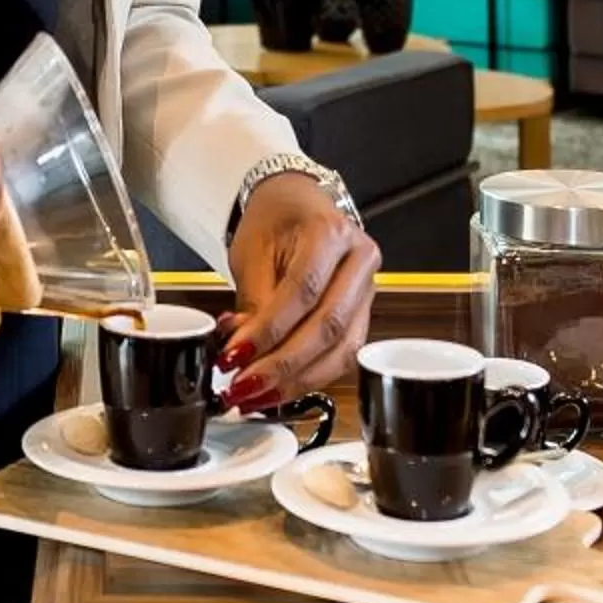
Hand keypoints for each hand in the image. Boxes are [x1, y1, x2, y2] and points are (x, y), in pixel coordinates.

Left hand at [218, 175, 378, 410]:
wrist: (296, 207)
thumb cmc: (274, 222)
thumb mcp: (253, 252)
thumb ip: (251, 304)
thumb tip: (242, 354)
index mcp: (331, 233)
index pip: (302, 291)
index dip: (267, 331)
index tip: (234, 356)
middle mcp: (359, 260)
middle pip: (327, 326)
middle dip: (281, 365)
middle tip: (244, 385)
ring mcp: (368, 290)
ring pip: (341, 350)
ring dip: (297, 381)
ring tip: (259, 396)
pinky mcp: (363, 315)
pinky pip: (343, 356)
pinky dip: (310, 378)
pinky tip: (280, 389)